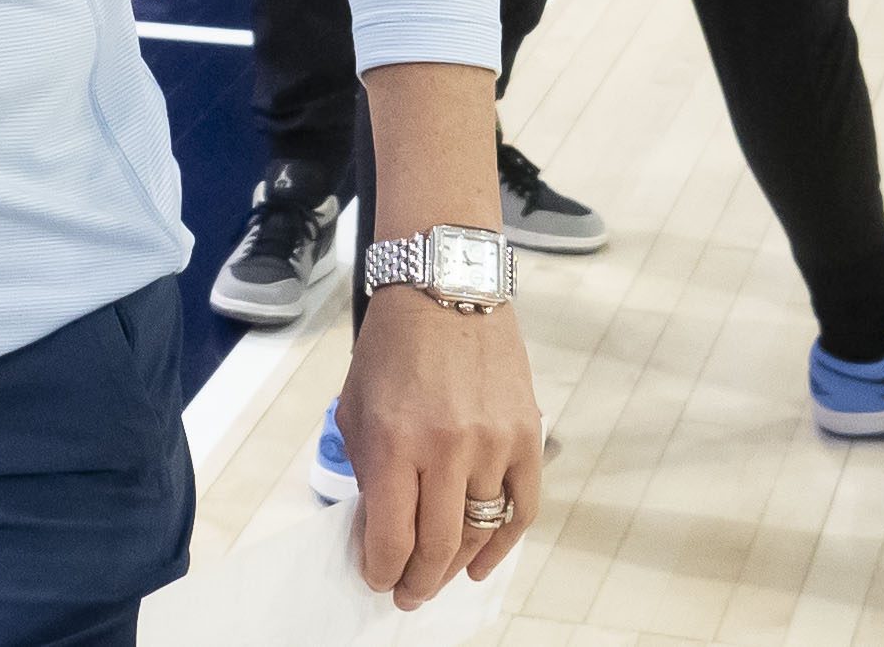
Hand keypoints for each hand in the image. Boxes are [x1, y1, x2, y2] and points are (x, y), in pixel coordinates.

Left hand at [340, 288, 544, 605]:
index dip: (382, 569)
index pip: (391, 535)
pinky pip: (522, 510)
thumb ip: (368, 470)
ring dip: (456, 567)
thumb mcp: (356, 405)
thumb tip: (377, 529)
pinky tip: (483, 564)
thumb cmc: (392, 346)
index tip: (376, 580)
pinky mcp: (527, 437)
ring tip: (438, 579)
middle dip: (417, 581)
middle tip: (406, 594)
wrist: (446, 289)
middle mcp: (446, 447)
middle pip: (436, 546)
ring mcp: (492, 444)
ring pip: (478, 534)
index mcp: (394, 439)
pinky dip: (503, 545)